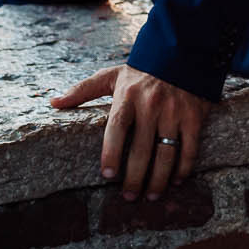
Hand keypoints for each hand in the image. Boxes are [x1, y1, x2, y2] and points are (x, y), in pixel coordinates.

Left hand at [52, 63, 211, 200]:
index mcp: (128, 97)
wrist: (183, 52)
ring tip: (151, 195)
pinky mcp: (194, 116)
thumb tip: (54, 102)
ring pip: (166, 153)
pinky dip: (183, 167)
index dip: (111, 153)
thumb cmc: (142, 70)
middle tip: (129, 197)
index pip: (117, 128)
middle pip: (141, 149)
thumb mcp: (111, 76)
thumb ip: (83, 90)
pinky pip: (190, 147)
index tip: (107, 175)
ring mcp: (174, 112)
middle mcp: (151, 105)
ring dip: (158, 179)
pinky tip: (176, 180)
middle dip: (135, 177)